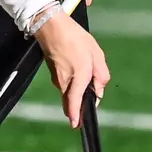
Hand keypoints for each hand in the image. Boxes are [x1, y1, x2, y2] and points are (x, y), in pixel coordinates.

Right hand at [32, 8, 109, 127]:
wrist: (50, 26)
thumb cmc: (75, 37)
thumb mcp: (96, 53)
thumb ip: (101, 75)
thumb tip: (99, 92)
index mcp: (79, 75)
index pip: (75, 102)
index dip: (75, 115)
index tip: (76, 125)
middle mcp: (65, 80)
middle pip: (72, 100)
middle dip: (80, 105)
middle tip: (88, 104)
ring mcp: (57, 78)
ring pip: (69, 92)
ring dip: (78, 92)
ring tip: (86, 78)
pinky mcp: (54, 73)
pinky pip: (65, 84)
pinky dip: (72, 84)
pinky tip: (78, 71)